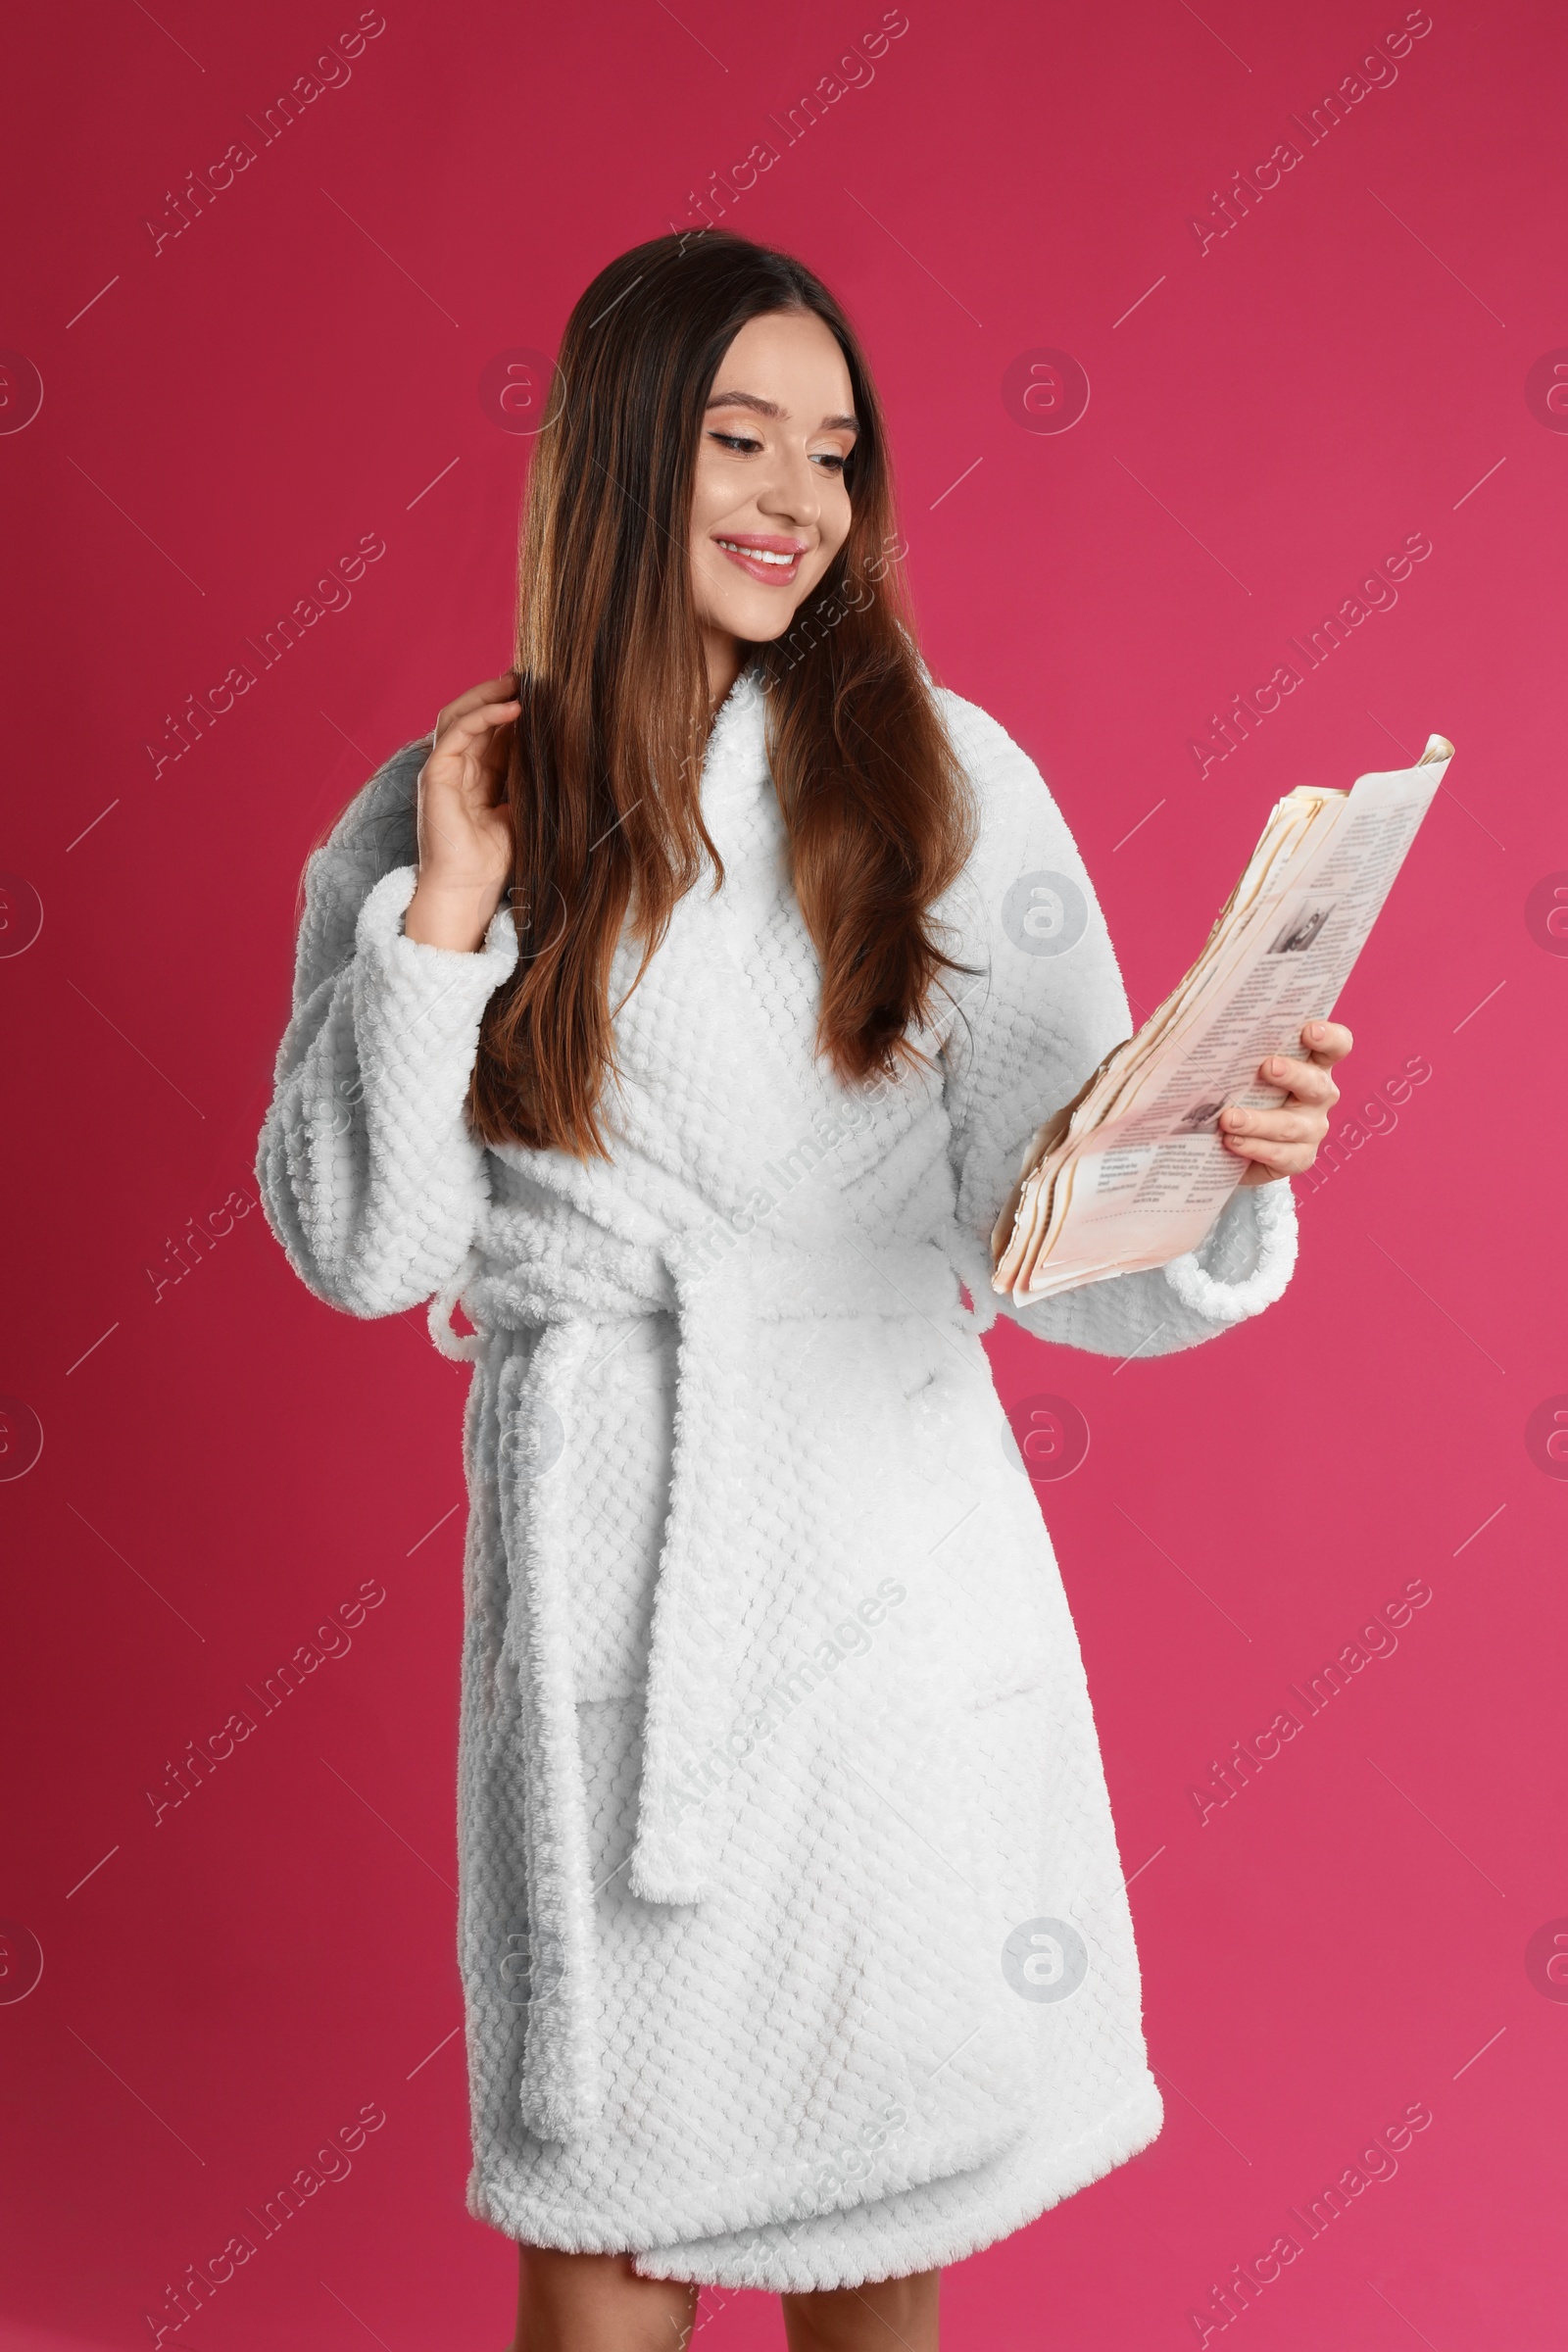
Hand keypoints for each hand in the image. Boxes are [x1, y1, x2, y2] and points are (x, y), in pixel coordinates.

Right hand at [404, 673, 519, 950]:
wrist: (468, 890)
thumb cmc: (496, 860)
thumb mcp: (524, 810)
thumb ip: (532, 781)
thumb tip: (564, 756)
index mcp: (476, 777)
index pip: (492, 730)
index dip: (513, 708)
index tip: (542, 690)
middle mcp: (456, 768)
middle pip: (473, 715)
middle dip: (499, 692)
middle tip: (531, 676)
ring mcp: (443, 770)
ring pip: (459, 714)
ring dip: (488, 694)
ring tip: (518, 682)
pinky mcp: (435, 775)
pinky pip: (456, 732)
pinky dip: (482, 715)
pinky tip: (511, 707)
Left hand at [1219, 1020, 1352, 1186]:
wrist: (1233, 1142)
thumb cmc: (1239, 1090)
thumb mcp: (1241, 1067)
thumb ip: (1234, 1047)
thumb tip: (1184, 1029)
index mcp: (1313, 1063)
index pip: (1336, 1046)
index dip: (1329, 1037)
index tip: (1309, 1030)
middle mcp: (1319, 1095)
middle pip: (1317, 1083)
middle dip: (1293, 1074)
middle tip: (1267, 1067)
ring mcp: (1311, 1128)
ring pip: (1291, 1125)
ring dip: (1259, 1120)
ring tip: (1228, 1118)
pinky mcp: (1298, 1158)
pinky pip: (1280, 1155)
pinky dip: (1254, 1147)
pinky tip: (1232, 1141)